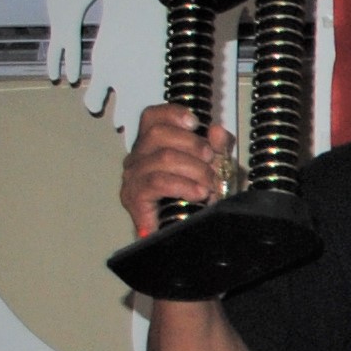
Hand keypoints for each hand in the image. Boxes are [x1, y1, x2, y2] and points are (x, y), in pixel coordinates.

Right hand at [119, 110, 232, 237]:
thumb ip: (218, 148)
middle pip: (159, 134)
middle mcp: (138, 157)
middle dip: (194, 146)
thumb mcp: (213, 168)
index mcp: (152, 146)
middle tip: (212, 162)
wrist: (185, 236)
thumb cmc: (194, 200)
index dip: (172, 114)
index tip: (196, 123)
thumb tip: (217, 131)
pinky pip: (157, 182)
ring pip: (163, 158)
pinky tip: (198, 194)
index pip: (152, 117)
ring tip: (210, 185)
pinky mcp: (133, 197)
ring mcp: (133, 177)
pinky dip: (183, 186)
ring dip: (195, 170)